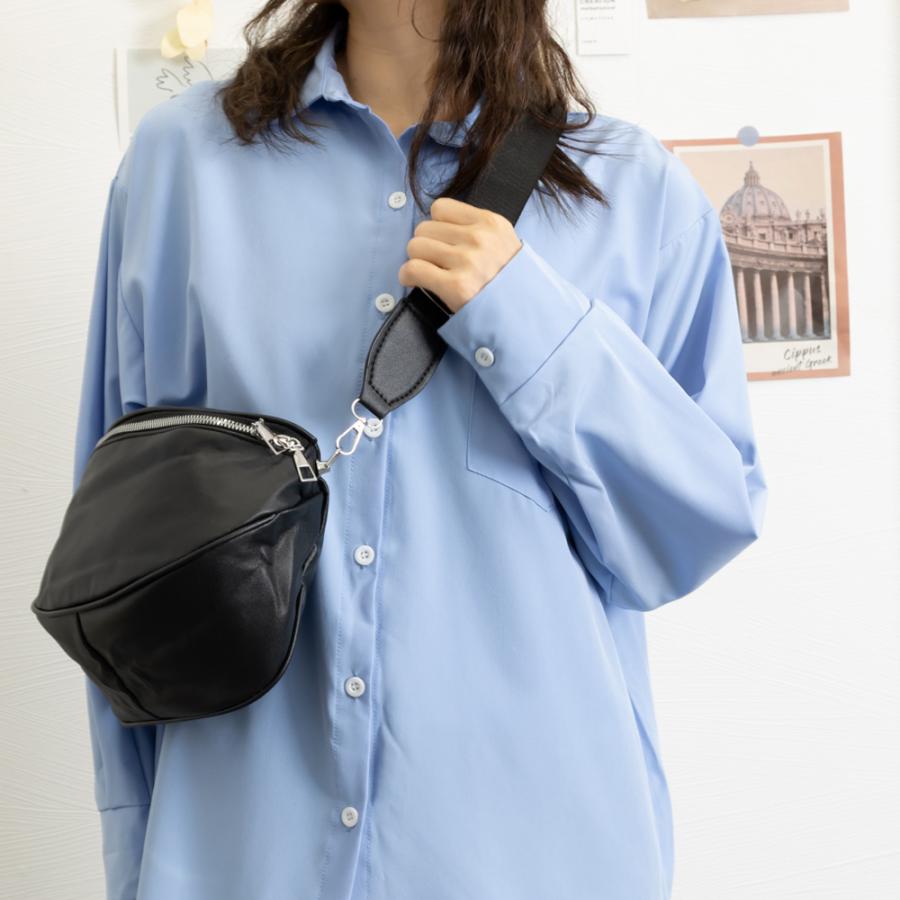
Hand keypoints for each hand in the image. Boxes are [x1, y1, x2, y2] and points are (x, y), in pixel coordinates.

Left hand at [397, 196, 521, 313]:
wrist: (520, 315)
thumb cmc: (507, 281)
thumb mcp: (503, 242)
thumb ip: (476, 229)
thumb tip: (437, 225)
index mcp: (490, 223)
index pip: (440, 208)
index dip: (436, 225)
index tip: (441, 240)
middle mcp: (478, 238)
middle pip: (424, 227)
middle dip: (424, 244)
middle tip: (433, 261)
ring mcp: (467, 262)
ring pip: (415, 246)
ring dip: (416, 259)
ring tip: (426, 271)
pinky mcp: (455, 286)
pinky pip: (413, 269)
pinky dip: (407, 275)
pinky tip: (412, 280)